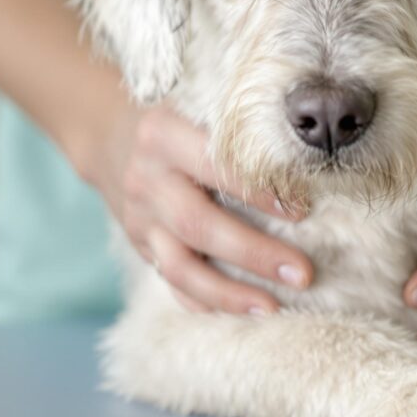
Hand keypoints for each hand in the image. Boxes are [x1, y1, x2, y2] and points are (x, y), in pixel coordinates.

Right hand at [80, 103, 313, 315]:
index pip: (215, 167)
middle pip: (200, 225)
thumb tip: (307, 158)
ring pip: (180, 266)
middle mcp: (147, 179)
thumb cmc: (177, 115)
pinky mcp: (139, 245)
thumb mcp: (195, 103)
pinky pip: (170, 282)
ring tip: (272, 307)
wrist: (109, 135)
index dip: (258, 192)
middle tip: (302, 273)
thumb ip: (233, 127)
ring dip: (229, 293)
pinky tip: (240, 312)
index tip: (302, 210)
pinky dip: (204, 301)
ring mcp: (139, 218)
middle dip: (254, 254)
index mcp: (163, 134)